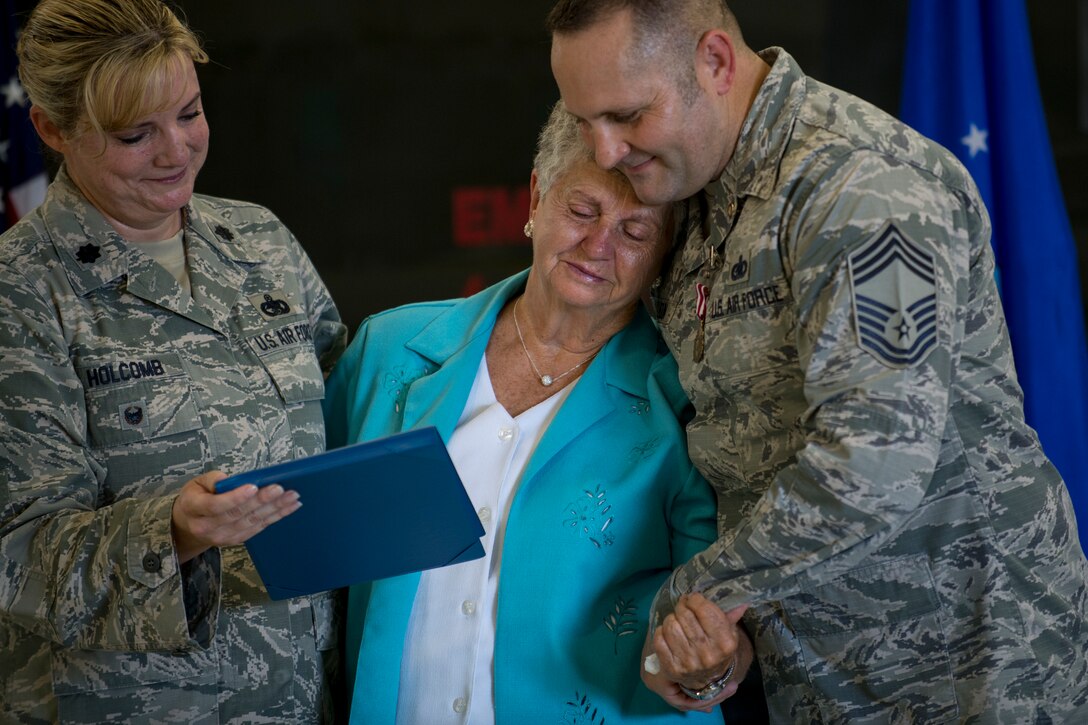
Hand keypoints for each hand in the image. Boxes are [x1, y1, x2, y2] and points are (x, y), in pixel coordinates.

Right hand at [171, 471, 301, 563]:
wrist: (188, 524)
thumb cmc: (196, 496)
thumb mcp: (197, 482)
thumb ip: (214, 479)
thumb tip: (234, 481)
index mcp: (193, 508)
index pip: (215, 505)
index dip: (235, 497)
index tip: (253, 487)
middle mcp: (206, 527)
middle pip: (238, 514)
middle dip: (262, 501)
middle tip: (281, 489)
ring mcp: (222, 537)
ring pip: (252, 522)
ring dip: (275, 509)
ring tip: (292, 497)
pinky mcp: (235, 540)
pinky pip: (258, 528)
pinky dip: (276, 517)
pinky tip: (289, 507)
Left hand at [641, 593, 750, 710]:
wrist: (708, 680)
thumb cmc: (717, 649)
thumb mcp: (728, 634)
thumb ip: (731, 617)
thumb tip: (742, 604)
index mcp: (725, 643)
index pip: (705, 609)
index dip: (695, 599)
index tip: (693, 599)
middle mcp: (708, 654)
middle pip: (685, 615)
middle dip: (682, 606)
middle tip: (683, 607)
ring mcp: (689, 663)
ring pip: (671, 625)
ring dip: (671, 619)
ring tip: (677, 621)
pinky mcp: (672, 668)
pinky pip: (659, 639)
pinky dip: (661, 632)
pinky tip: (668, 634)